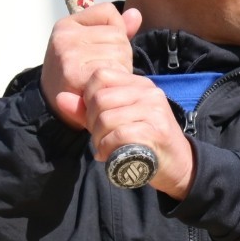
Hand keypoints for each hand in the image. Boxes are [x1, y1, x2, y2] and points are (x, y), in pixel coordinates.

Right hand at [41, 3, 139, 126]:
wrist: (52, 110)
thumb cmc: (74, 76)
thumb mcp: (89, 47)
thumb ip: (114, 29)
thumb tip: (136, 14)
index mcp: (67, 25)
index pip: (108, 12)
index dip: (115, 31)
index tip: (102, 50)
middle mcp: (66, 36)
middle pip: (118, 35)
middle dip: (120, 55)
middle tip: (103, 72)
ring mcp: (69, 54)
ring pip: (120, 52)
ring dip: (120, 69)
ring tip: (103, 81)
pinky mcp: (75, 74)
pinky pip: (114, 69)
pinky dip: (116, 81)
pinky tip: (104, 89)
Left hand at [80, 67, 195, 199]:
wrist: (178, 164)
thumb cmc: (144, 141)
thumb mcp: (114, 121)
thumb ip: (87, 110)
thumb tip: (61, 98)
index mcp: (139, 84)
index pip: (100, 75)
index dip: (88, 97)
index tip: (94, 117)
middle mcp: (148, 92)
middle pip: (100, 98)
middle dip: (92, 123)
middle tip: (99, 138)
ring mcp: (154, 110)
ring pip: (107, 118)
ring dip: (99, 139)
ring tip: (105, 148)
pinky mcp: (156, 131)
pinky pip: (118, 135)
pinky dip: (107, 148)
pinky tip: (110, 156)